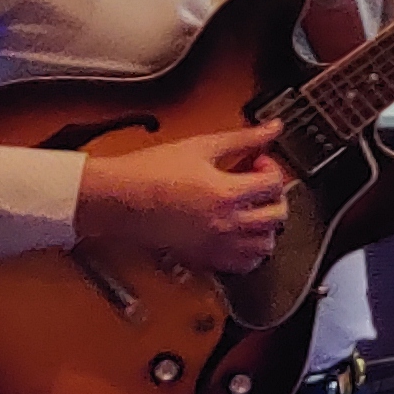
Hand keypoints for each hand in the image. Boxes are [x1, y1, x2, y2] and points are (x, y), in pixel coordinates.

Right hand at [75, 122, 295, 272]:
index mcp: (226, 194)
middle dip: (275, 196)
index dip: (271, 167)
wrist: (116, 197)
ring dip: (267, 226)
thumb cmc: (147, 173)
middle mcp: (225, 224)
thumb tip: (271, 128)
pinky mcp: (202, 257)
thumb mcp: (200, 146)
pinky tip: (242, 235)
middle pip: (277, 216)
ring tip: (255, 210)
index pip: (274, 184)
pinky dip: (251, 253)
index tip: (258, 161)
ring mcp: (215, 245)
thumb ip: (242, 138)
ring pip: (265, 246)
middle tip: (259, 184)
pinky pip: (243, 265)